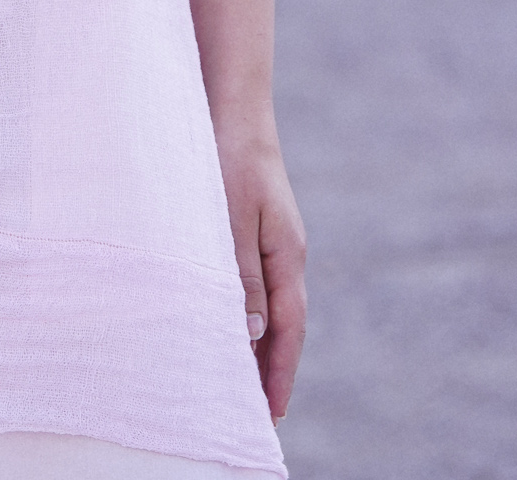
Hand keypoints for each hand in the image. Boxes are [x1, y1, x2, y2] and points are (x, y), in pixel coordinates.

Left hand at [215, 117, 306, 426]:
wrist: (231, 104)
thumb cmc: (228, 156)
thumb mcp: (231, 218)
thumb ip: (240, 274)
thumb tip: (251, 333)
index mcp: (286, 253)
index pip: (288, 328)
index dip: (278, 372)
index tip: (270, 413)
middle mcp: (285, 251)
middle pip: (282, 323)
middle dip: (270, 367)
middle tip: (254, 411)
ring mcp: (273, 238)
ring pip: (269, 303)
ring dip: (256, 342)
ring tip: (238, 379)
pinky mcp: (255, 225)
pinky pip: (256, 281)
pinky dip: (247, 310)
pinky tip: (229, 319)